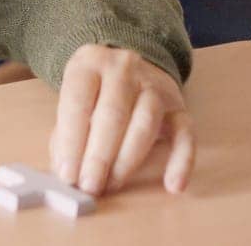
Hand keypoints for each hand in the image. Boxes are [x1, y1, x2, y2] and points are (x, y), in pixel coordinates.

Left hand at [50, 44, 193, 195]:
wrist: (131, 68)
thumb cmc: (95, 92)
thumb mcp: (74, 99)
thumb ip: (66, 132)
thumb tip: (65, 171)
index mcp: (89, 64)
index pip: (77, 103)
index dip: (70, 141)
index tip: (67, 173)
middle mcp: (123, 69)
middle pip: (112, 115)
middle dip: (98, 156)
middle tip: (89, 185)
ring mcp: (155, 87)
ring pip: (145, 125)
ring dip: (126, 161)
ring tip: (111, 185)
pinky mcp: (179, 108)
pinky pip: (185, 136)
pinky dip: (181, 162)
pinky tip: (173, 186)